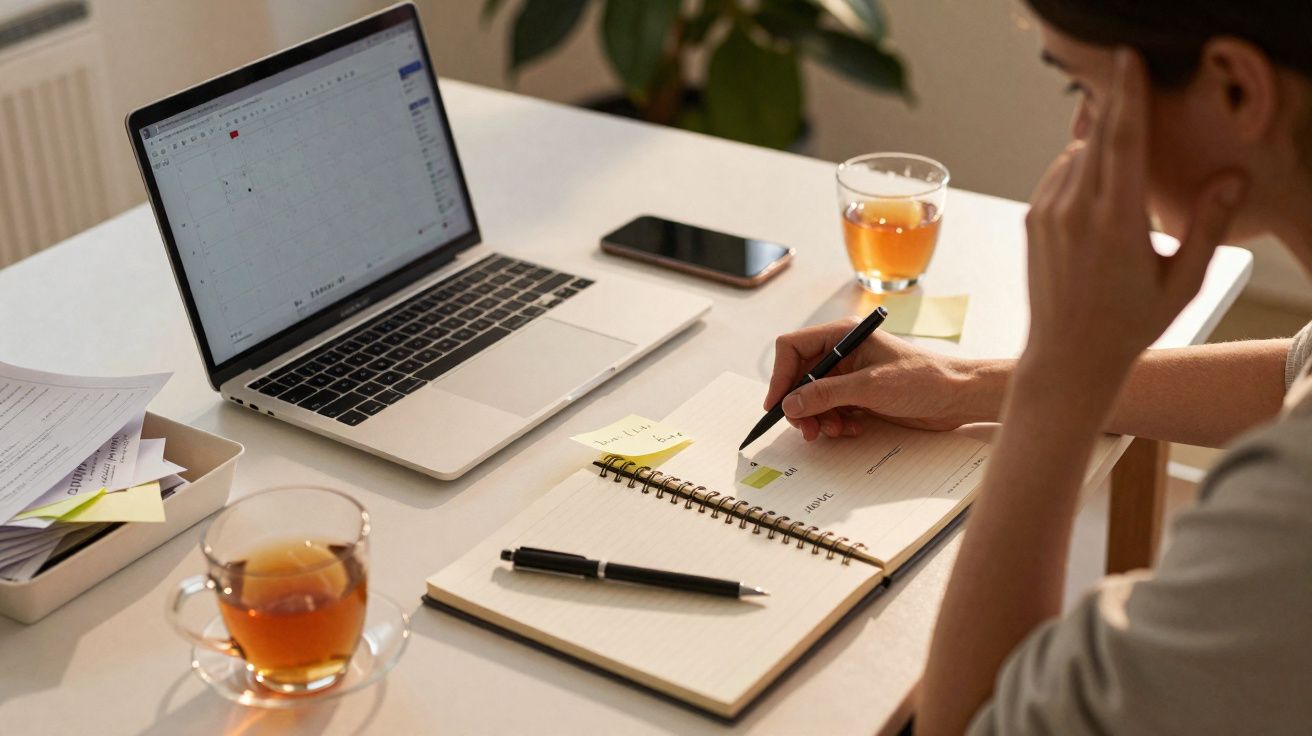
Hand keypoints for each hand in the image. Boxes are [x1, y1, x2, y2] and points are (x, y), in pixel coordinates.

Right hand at [764, 318, 997, 440]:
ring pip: (814, 398)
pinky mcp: (860, 394)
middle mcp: (843, 352)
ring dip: (819, 418)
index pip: (793, 348)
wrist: (958, 397)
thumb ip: (826, 394)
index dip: (780, 376)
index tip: (778, 405)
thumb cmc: (923, 380)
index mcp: (843, 336)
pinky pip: (832, 409)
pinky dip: (836, 422)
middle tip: (808, 430)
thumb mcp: (870, 387)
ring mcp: (851, 375)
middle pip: (800, 377)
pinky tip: (853, 429)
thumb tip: (790, 404)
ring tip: (836, 431)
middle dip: (801, 405)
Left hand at [1023, 49, 1245, 378]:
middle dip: (1116, 103)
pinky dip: (1080, 168)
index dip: (1128, 96)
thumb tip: (1232, 178)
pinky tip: (1100, 188)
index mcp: (1115, 223)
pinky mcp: (1032, 220)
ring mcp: (1047, 214)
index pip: (1122, 143)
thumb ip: (1206, 226)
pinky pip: (1059, 174)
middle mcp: (1074, 212)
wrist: (1068, 356)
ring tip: (1123, 159)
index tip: (1130, 62)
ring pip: (1076, 155)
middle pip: (1097, 138)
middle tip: (1128, 73)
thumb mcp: (1183, 282)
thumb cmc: (1130, 324)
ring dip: (1099, 145)